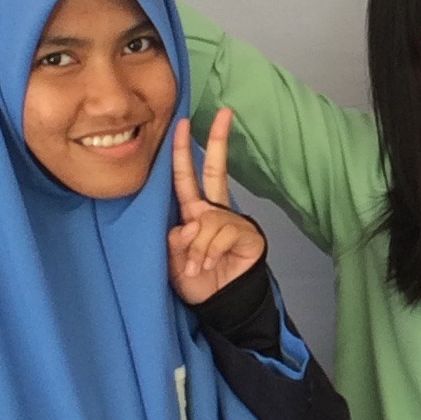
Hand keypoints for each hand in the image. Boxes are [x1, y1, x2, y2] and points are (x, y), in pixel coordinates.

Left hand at [166, 110, 267, 304]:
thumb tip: (190, 223)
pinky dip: (209, 251)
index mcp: (193, 212)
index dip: (184, 151)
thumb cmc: (196, 281)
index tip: (183, 123)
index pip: (187, 176)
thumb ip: (175, 240)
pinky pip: (222, 232)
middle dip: (218, 141)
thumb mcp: (172, 261)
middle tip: (223, 114)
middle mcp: (213, 211)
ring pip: (207, 218)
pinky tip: (208, 265)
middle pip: (215, 170)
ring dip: (197, 246)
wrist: (219, 305)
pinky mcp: (248, 234)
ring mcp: (233, 221)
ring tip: (196, 267)